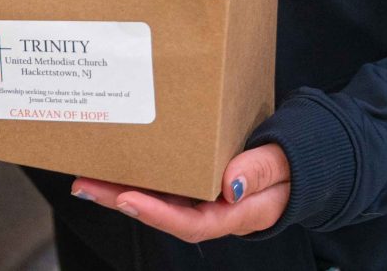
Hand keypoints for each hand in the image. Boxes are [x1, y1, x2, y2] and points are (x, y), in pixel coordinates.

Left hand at [73, 142, 291, 242]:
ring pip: (157, 197)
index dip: (157, 214)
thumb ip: (259, 172)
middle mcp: (213, 210)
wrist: (300, 164)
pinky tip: (114, 166)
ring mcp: (202, 197)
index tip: (127, 199)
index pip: (191, 222)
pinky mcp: (196, 182)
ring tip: (87, 177)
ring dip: (121, 189)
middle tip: (86, 186)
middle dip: (121, 201)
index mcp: (236, 213)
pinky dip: (139, 176)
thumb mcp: (284, 166)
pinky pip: (164, 182)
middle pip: (161, 212)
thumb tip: (229, 186)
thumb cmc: (295, 167)